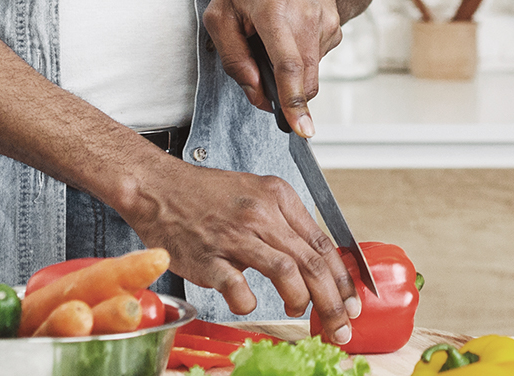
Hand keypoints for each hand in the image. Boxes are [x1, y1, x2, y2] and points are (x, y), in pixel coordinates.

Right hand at [119, 152, 360, 328]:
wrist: (159, 187)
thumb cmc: (207, 195)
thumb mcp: (256, 195)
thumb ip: (284, 224)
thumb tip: (312, 263)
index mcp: (279, 197)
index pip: (324, 242)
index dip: (344, 278)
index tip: (354, 302)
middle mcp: (262, 213)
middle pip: (312, 261)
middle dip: (333, 301)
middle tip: (340, 327)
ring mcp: (235, 235)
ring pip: (287, 270)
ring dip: (300, 300)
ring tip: (297, 311)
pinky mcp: (208, 256)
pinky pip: (238, 286)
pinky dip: (249, 303)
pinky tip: (248, 305)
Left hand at [204, 0, 342, 136]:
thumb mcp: (220, 12)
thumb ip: (232, 58)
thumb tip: (257, 92)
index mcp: (275, 11)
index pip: (288, 64)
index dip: (293, 101)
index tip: (302, 129)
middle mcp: (307, 17)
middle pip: (303, 78)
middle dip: (287, 94)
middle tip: (263, 74)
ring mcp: (326, 21)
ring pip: (309, 72)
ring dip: (289, 69)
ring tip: (273, 37)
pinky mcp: (336, 27)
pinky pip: (316, 59)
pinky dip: (300, 57)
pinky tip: (290, 31)